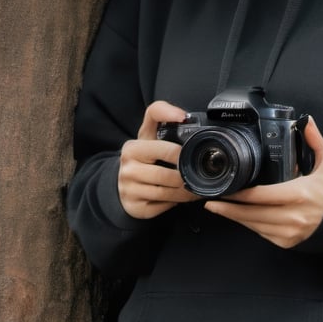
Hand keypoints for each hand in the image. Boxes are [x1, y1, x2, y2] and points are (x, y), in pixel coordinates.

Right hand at [118, 101, 197, 219]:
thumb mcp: (146, 133)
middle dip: (187, 177)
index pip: (165, 150)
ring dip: (186, 192)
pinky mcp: (135, 207)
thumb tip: (181, 114)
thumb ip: (159, 114)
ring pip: (167, 194)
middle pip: (168, 176)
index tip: (192, 153)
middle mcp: (128, 170)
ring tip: (197, 187)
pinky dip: (176, 202)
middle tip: (200, 175)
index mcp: (132, 149)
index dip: (182, 153)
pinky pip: (163, 207)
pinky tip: (182, 197)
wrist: (122, 183)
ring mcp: (130, 191)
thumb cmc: (142, 155)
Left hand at [204, 116, 322, 247]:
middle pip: (251, 213)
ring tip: (218, 208)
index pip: (260, 196)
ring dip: (234, 217)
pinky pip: (261, 233)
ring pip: (253, 225)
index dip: (239, 194)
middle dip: (228, 208)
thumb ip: (315, 141)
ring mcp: (288, 232)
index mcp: (299, 194)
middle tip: (210, 201)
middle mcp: (292, 216)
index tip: (225, 189)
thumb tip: (308, 121)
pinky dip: (248, 224)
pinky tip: (238, 216)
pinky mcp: (286, 242)